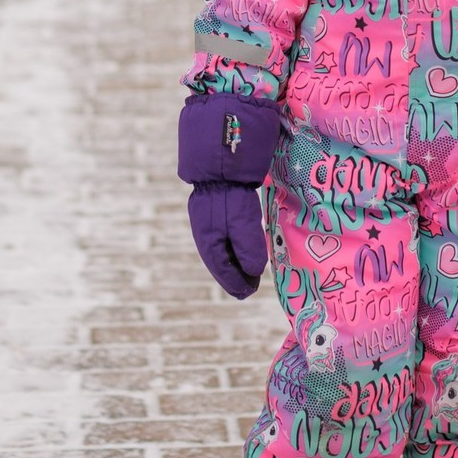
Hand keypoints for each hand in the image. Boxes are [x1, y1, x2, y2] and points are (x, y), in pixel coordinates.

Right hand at [188, 182, 268, 298]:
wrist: (219, 165)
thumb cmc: (232, 196)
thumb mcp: (244, 223)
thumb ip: (248, 249)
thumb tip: (253, 271)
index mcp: (209, 241)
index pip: (223, 270)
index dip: (236, 283)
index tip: (249, 293)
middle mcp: (203, 234)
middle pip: (218, 262)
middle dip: (233, 277)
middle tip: (248, 288)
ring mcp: (204, 221)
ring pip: (218, 251)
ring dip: (231, 263)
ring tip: (245, 271)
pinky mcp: (209, 211)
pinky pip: (219, 238)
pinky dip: (229, 249)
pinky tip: (237, 247)